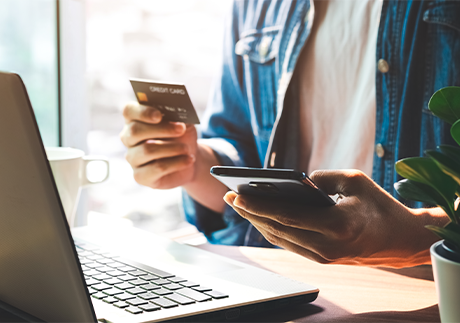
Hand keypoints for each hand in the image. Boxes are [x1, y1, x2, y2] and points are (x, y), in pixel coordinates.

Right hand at [120, 102, 196, 188]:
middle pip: (135, 131)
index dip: (142, 112)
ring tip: (186, 149)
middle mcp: (129, 138)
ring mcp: (132, 158)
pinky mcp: (140, 176)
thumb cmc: (182, 136)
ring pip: (147, 150)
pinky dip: (176, 163)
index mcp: (135, 119)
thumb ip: (177, 115)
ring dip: (172, 148)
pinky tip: (188, 160)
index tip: (159, 115)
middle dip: (161, 129)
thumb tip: (175, 110)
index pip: (129, 111)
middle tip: (181, 129)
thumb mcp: (183, 122)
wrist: (189, 158)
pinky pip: (156, 168)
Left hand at [224, 169, 447, 267]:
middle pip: (277, 229)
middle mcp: (327, 246)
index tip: (236, 195)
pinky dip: (271, 229)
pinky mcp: (321, 259)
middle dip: (250, 213)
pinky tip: (258, 216)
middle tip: (229, 197)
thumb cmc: (380, 206)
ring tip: (239, 205)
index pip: (287, 216)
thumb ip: (321, 178)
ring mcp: (323, 257)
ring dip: (256, 222)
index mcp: (337, 226)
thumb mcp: (355, 181)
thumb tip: (293, 181)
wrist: (400, 240)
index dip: (258, 206)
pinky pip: (289, 243)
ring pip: (279, 239)